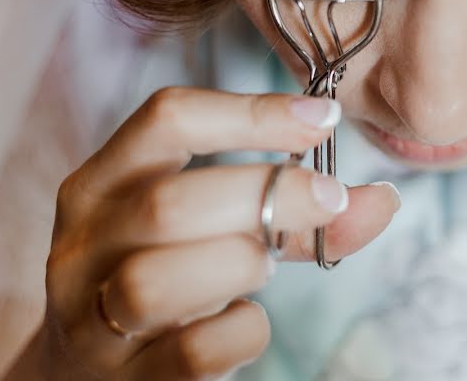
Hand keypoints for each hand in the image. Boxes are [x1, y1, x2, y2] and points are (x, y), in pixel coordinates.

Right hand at [12, 87, 399, 379]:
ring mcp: (90, 317)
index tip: (322, 119)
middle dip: (268, 196)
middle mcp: (83, 244)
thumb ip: (294, 214)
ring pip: (159, 281)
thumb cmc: (168, 278)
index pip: (165, 119)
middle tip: (329, 198)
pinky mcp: (122, 380)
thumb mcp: (213, 231)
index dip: (251, 111)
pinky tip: (246, 321)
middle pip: (169, 203)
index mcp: (102, 183)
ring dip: (241, 264)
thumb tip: (383, 200)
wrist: (89, 374)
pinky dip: (243, 332)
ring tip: (264, 264)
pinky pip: (193, 352)